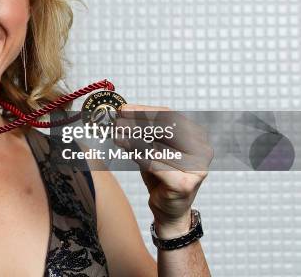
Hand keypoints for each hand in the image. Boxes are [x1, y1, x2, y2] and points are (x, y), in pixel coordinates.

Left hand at [113, 104, 213, 237]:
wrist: (170, 210)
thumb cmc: (162, 177)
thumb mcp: (153, 149)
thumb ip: (143, 133)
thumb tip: (123, 115)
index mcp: (197, 137)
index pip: (170, 115)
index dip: (145, 111)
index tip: (124, 109)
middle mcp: (202, 150)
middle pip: (165, 128)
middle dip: (137, 123)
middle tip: (117, 121)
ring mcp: (196, 168)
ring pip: (158, 146)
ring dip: (133, 138)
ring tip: (116, 134)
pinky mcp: (184, 184)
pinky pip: (155, 164)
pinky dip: (138, 155)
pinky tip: (125, 148)